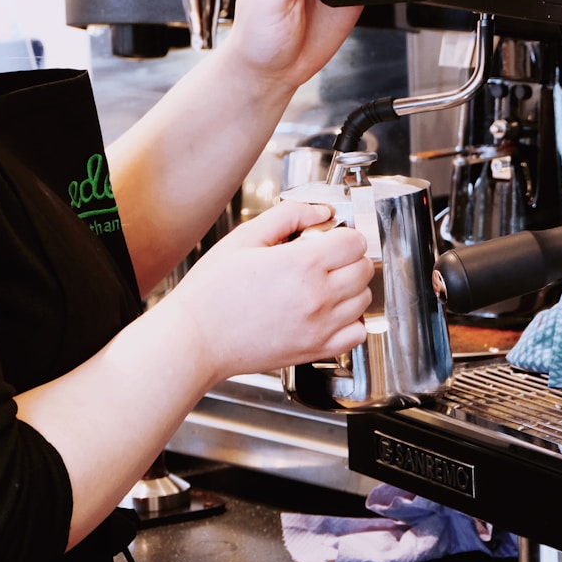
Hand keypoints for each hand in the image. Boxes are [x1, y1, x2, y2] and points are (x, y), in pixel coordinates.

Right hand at [158, 202, 373, 383]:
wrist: (196, 338)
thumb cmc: (211, 293)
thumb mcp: (244, 238)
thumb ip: (288, 216)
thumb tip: (320, 212)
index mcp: (303, 265)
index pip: (355, 242)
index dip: (344, 234)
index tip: (331, 237)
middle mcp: (319, 296)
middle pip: (364, 268)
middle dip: (349, 257)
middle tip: (326, 258)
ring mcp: (322, 326)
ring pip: (365, 298)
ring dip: (352, 287)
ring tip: (324, 284)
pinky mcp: (318, 349)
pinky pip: (358, 333)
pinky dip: (352, 321)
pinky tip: (331, 312)